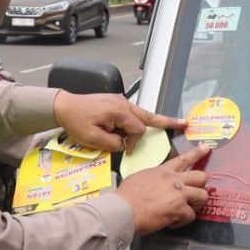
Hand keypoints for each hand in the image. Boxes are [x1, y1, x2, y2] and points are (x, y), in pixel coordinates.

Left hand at [54, 92, 185, 152]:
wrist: (63, 106)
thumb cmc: (76, 121)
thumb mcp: (93, 138)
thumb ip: (113, 143)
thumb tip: (124, 144)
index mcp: (119, 111)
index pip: (138, 130)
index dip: (134, 142)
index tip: (125, 149)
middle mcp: (123, 103)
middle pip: (149, 116)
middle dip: (167, 121)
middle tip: (185, 123)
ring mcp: (120, 101)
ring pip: (143, 113)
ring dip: (154, 121)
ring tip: (174, 122)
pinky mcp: (116, 102)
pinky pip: (133, 112)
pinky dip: (141, 119)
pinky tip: (147, 122)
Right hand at [115, 147, 210, 233]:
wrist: (123, 210)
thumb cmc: (126, 196)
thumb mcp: (139, 177)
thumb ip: (153, 178)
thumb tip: (156, 184)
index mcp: (163, 171)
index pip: (184, 159)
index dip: (197, 153)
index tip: (206, 148)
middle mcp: (174, 179)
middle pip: (201, 177)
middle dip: (200, 186)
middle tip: (195, 193)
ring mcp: (179, 193)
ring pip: (203, 195)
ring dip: (196, 204)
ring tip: (186, 210)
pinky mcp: (179, 209)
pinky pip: (191, 215)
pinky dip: (182, 221)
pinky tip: (172, 222)